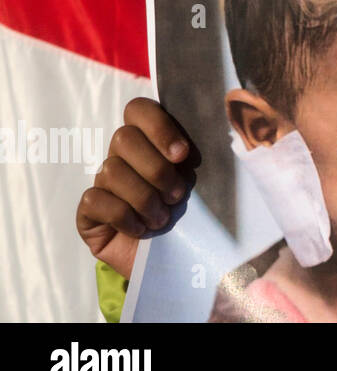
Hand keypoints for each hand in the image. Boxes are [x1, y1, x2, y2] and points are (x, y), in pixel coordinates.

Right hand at [75, 97, 193, 278]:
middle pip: (123, 138)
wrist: (179, 261)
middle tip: (177, 195)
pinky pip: (95, 200)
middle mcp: (123, 157)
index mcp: (152, 141)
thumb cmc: (194, 216)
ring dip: (144, 197)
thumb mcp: (205, 183)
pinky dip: (123, 216)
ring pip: (111, 170)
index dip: (158, 126)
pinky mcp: (89, 212)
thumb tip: (215, 131)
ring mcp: (103, 184)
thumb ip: (201, 157)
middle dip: (155, 169)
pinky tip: (141, 229)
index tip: (182, 155)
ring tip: (163, 218)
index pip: (138, 109)